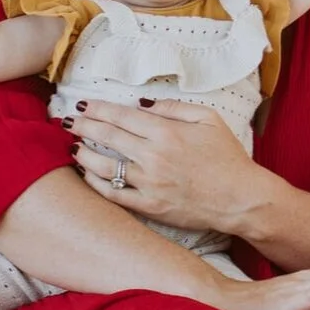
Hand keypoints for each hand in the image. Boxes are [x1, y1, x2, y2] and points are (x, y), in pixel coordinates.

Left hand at [69, 96, 263, 234]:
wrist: (240, 199)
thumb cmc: (228, 157)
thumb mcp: (209, 120)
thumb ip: (174, 108)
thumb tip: (142, 103)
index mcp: (167, 132)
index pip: (121, 116)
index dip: (98, 109)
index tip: (84, 104)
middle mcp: (153, 156)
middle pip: (107, 136)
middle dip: (84, 126)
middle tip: (68, 121)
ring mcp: (148, 183)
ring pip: (103, 165)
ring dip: (83, 154)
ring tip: (73, 147)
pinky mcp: (149, 206)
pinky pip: (113, 194)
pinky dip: (96, 183)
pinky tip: (88, 174)